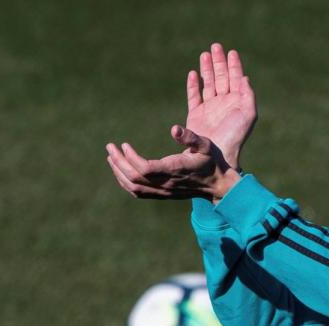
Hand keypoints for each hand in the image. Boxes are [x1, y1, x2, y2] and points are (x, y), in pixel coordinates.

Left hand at [106, 125, 240, 201]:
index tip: (124, 145)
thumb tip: (174, 128)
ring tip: (111, 157)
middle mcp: (166, 184)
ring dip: (119, 173)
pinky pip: (138, 192)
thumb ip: (190, 137)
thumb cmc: (212, 161)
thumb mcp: (206, 145)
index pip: (145, 169)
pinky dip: (125, 182)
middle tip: (110, 147)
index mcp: (174, 170)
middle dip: (119, 163)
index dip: (131, 158)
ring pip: (134, 187)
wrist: (218, 185)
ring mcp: (163, 191)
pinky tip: (121, 171)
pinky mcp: (162, 194)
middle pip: (135, 178)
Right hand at [185, 43, 256, 168]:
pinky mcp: (196, 115)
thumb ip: (248, 94)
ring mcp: (209, 109)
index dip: (234, 65)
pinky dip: (193, 85)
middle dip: (219, 62)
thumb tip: (245, 78)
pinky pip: (194, 96)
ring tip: (205, 54)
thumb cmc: (235, 135)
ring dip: (207, 69)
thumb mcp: (248, 114)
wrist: (218, 155)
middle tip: (216, 46)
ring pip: (208, 84)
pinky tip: (193, 74)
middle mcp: (223, 104)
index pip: (236, 79)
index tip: (231, 52)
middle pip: (221, 77)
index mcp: (237, 102)